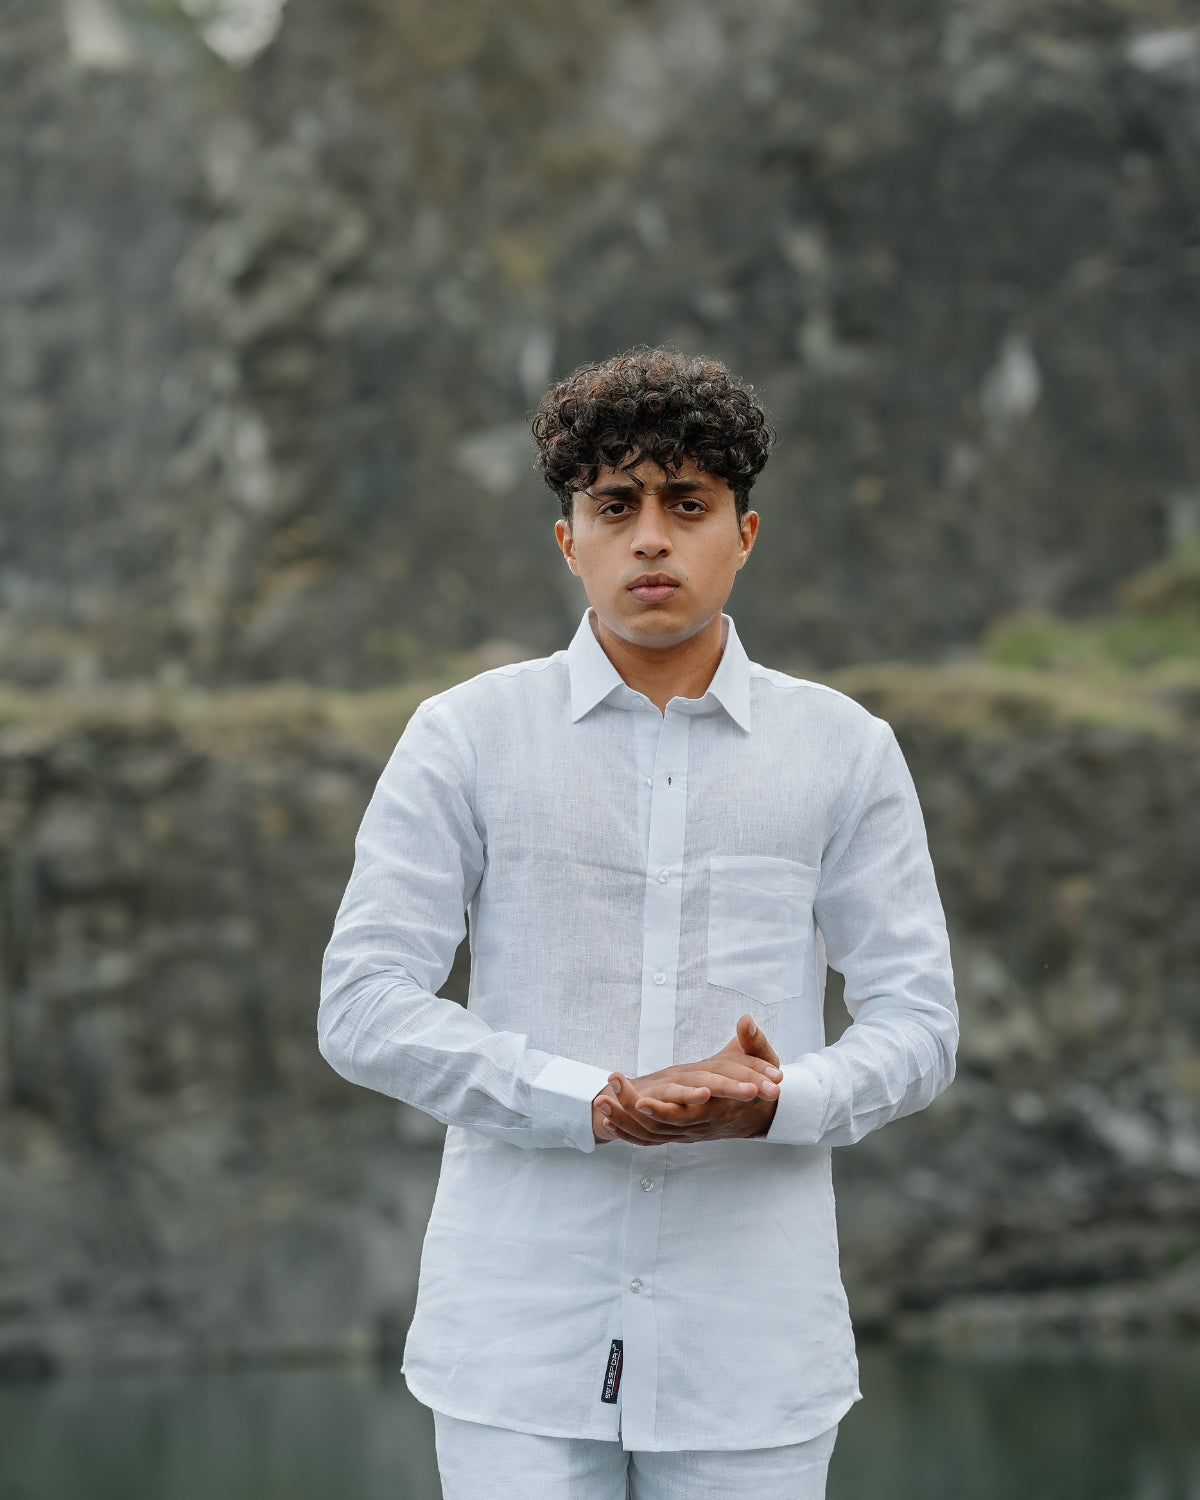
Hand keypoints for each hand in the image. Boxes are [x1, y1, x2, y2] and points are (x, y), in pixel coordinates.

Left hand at [592, 1016, 781, 1144]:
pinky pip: (650, 1140)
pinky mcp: (679, 1133)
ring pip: (651, 1134)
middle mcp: (700, 1126)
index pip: (687, 1114)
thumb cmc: (759, 1084)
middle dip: (631, 1111)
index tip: (639, 1100)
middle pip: (660, 1127)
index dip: (663, 1109)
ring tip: (600, 1100)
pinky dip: (628, 1134)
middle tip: (606, 1094)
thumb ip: (755, 1041)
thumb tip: (746, 1019)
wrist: (760, 1113)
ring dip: (623, 1120)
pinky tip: (607, 1122)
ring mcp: (688, 1132)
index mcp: (718, 1109)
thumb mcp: (763, 1061)